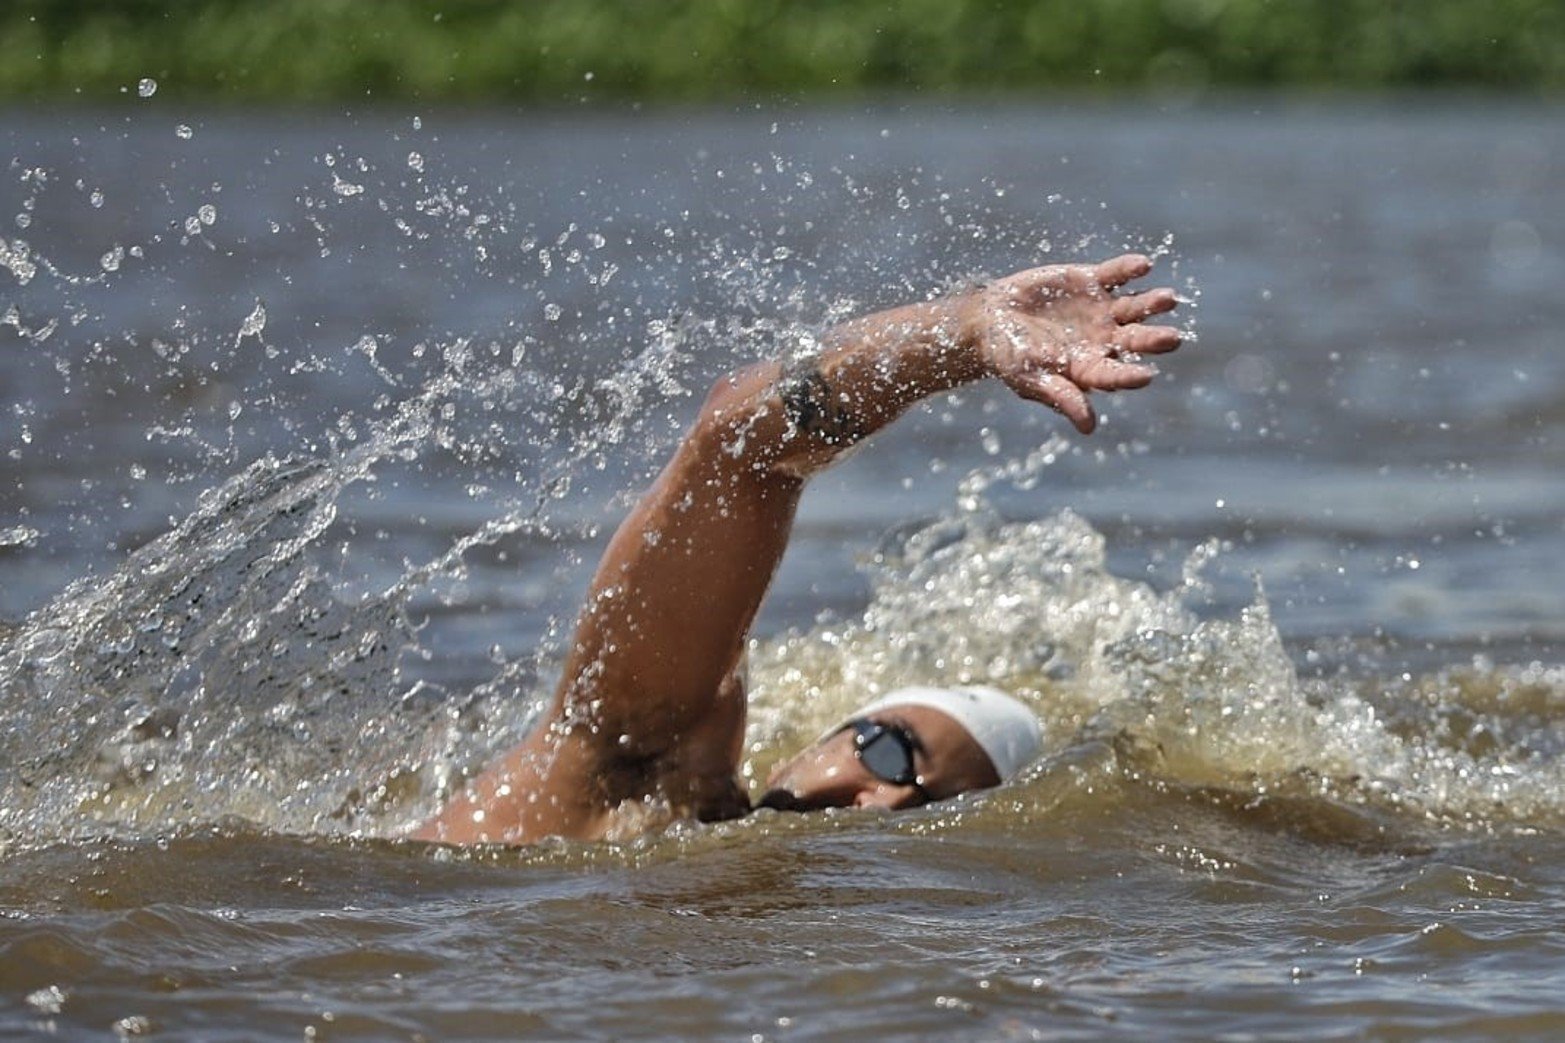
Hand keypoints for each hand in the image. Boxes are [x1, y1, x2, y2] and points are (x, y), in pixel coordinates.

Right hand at [960, 253, 1179, 432]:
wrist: (990, 320)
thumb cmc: (1009, 357)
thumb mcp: (1031, 380)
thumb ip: (1062, 397)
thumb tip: (1089, 429)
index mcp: (1091, 367)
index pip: (1116, 373)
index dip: (1130, 375)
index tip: (1146, 376)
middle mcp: (1104, 339)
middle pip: (1135, 340)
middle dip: (1153, 339)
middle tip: (1172, 339)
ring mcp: (1101, 309)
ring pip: (1134, 306)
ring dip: (1151, 303)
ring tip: (1168, 299)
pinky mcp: (1091, 281)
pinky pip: (1116, 274)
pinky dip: (1129, 269)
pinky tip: (1143, 265)